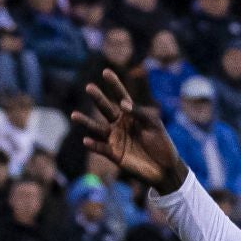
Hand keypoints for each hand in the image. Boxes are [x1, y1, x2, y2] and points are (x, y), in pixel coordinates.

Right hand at [70, 69, 187, 191]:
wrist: (166, 168)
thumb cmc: (162, 144)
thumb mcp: (154, 125)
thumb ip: (139, 113)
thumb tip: (122, 104)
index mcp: (131, 115)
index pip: (121, 96)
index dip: (114, 85)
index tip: (106, 72)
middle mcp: (120, 124)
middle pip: (106, 109)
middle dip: (98, 98)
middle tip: (89, 87)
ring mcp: (115, 139)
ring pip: (97, 128)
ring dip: (86, 122)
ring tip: (74, 115)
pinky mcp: (114, 154)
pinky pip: (101, 148)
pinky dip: (93, 145)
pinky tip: (86, 140)